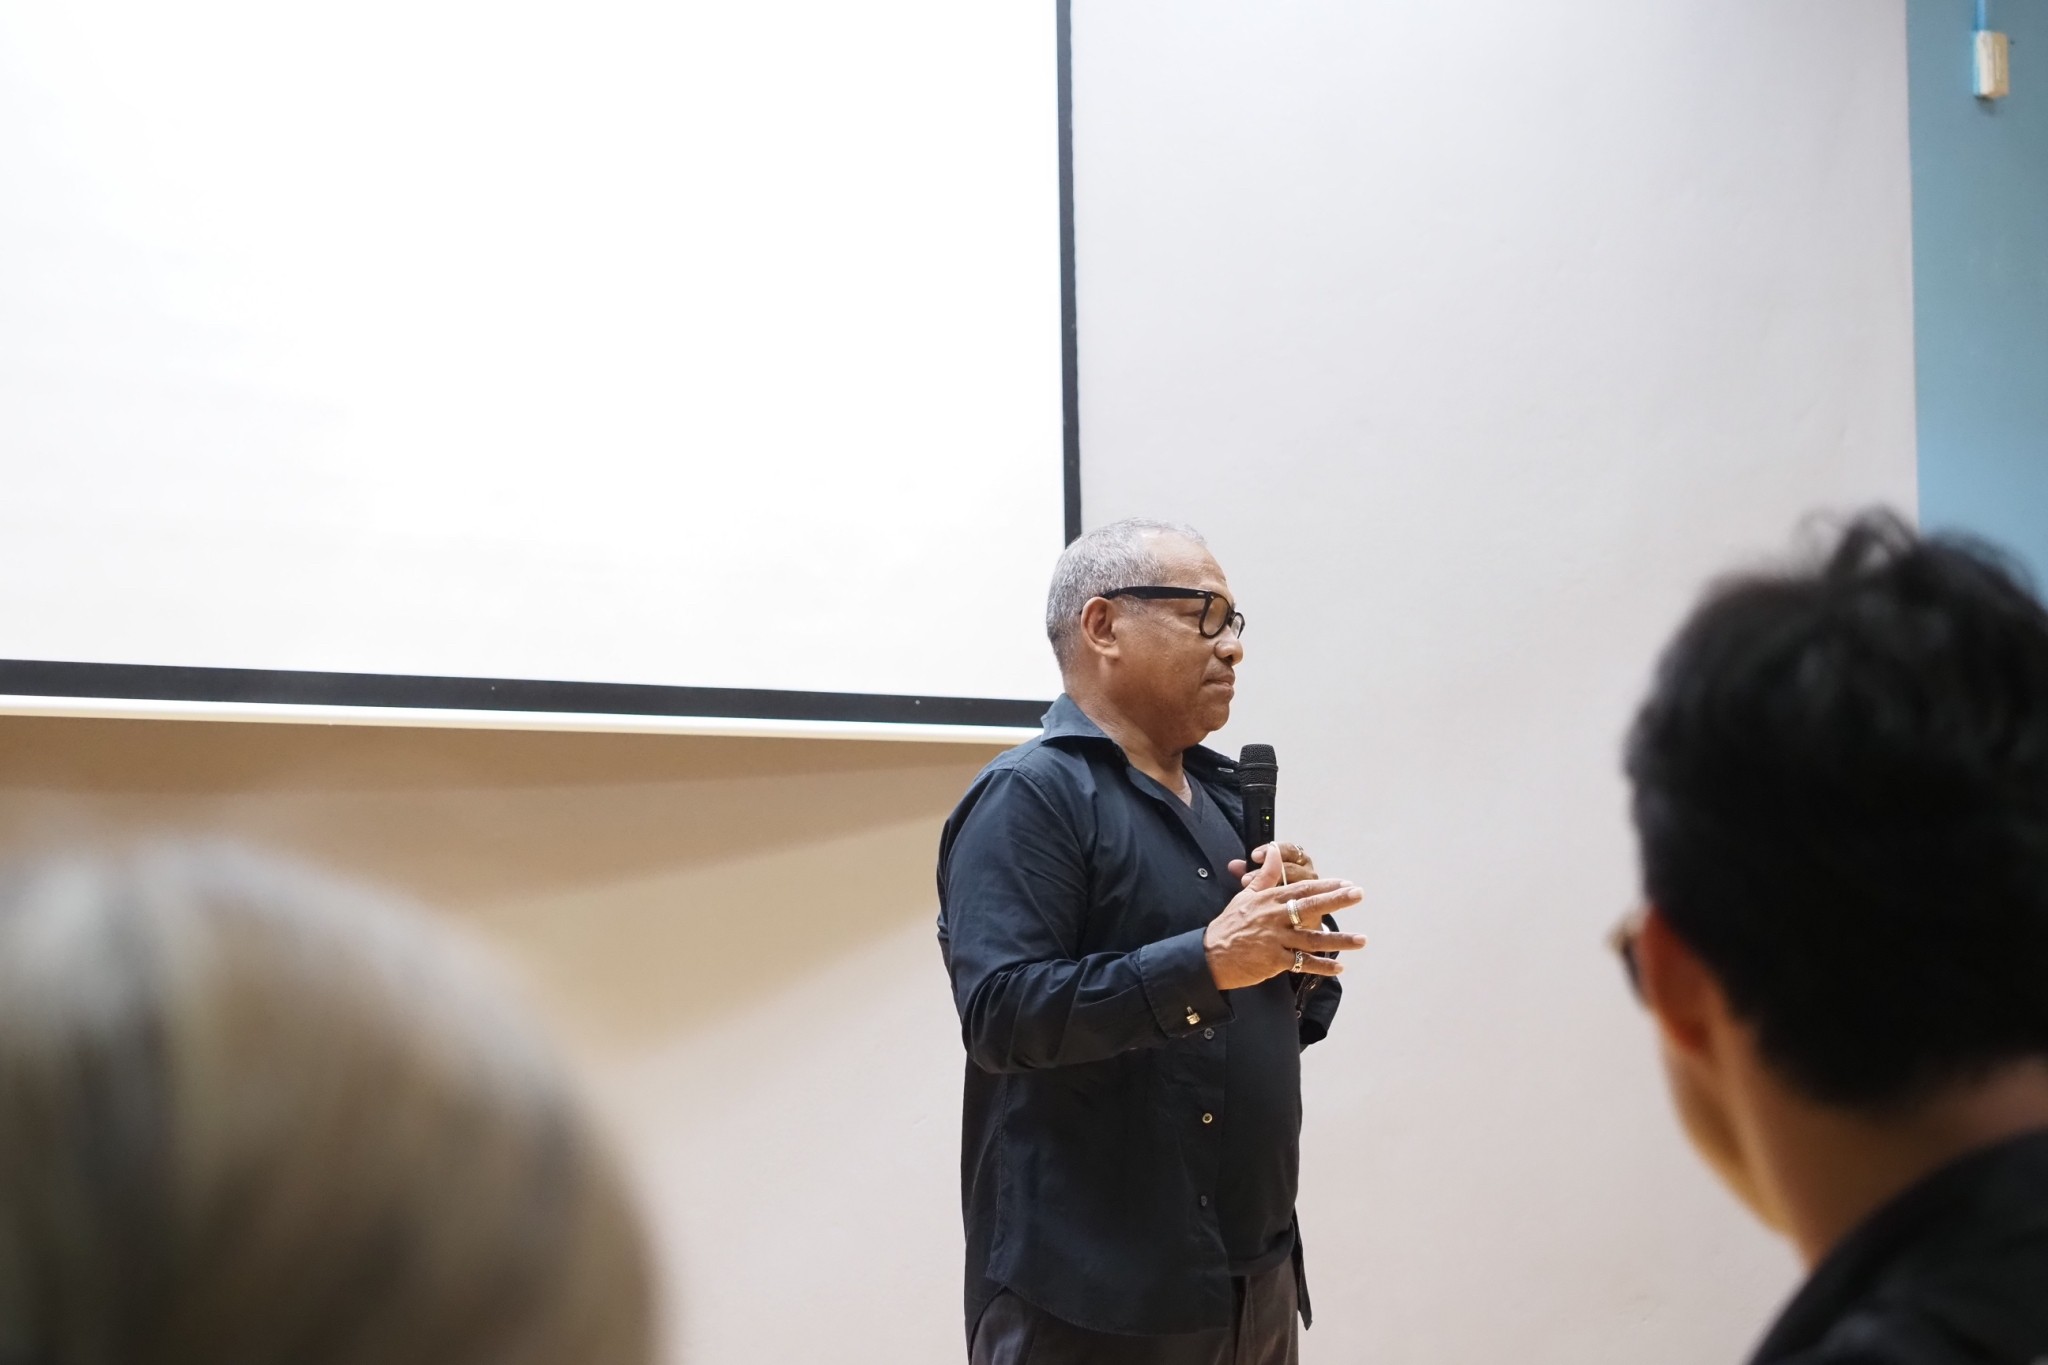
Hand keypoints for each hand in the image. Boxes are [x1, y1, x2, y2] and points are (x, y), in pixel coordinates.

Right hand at [1203, 845, 1364, 990]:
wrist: (1210, 955)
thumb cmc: (1229, 925)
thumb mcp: (1245, 896)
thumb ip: (1264, 875)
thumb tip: (1273, 852)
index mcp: (1268, 899)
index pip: (1301, 888)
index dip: (1325, 885)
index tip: (1345, 883)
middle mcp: (1273, 917)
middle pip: (1309, 906)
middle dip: (1336, 900)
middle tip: (1358, 894)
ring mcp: (1274, 940)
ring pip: (1312, 938)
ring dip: (1338, 940)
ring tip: (1361, 939)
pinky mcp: (1273, 961)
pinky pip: (1302, 963)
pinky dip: (1320, 966)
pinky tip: (1338, 967)